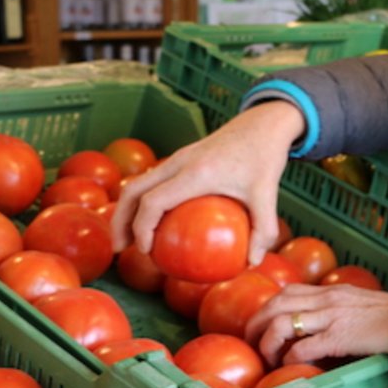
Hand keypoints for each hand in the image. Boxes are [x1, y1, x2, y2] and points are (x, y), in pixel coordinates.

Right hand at [110, 100, 304, 264]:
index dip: (142, 228)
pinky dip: (144, 200)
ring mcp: (177, 157)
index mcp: (195, 173)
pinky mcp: (181, 157)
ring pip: (138, 183)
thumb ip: (263, 229)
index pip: (154, 202)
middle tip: (120, 249)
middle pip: (132, 191)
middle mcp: (179, 162)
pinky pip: (153, 180)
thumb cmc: (265, 158)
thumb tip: (252, 263)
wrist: (263, 123)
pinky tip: (157, 222)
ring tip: (129, 239)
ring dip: (126, 210)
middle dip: (120, 221)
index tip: (146, 252)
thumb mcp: (268, 194)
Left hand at [245, 283, 387, 366]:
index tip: (261, 325)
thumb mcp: (358, 303)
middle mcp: (326, 299)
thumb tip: (320, 327)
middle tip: (252, 342)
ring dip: (267, 343)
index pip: (288, 291)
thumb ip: (337, 309)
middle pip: (275, 304)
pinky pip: (301, 347)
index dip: (267, 308)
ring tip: (268, 358)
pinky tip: (290, 365)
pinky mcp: (338, 337)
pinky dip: (289, 358)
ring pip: (281, 323)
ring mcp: (331, 317)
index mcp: (331, 290)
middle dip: (256, 324)